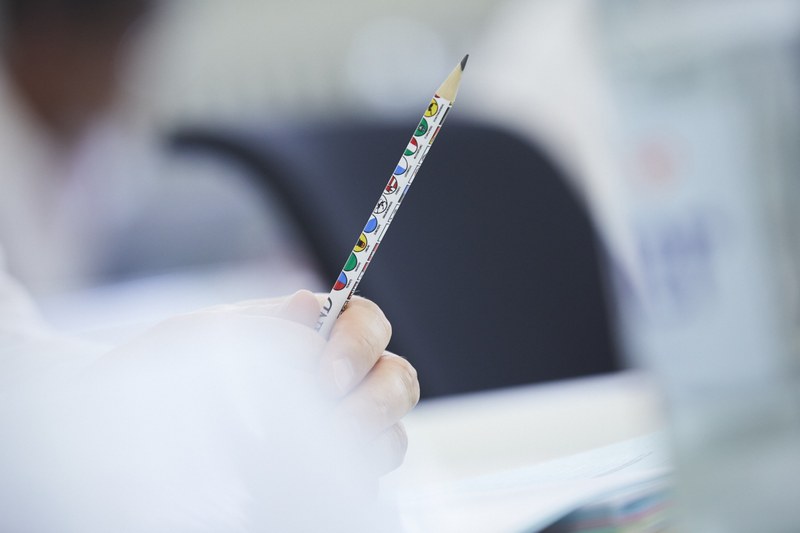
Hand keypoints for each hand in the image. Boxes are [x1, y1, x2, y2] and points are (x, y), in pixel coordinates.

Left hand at [1, 290, 403, 530]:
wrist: (131, 423)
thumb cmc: (171, 366)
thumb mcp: (209, 335)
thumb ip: (267, 324)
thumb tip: (313, 307)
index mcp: (317, 332)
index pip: (370, 323)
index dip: (360, 345)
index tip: (323, 375)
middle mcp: (340, 380)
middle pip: (397, 381)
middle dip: (370, 403)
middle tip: (325, 424)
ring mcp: (341, 428)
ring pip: (391, 437)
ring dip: (360, 447)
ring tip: (302, 460)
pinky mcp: (332, 473)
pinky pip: (368, 482)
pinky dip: (350, 485)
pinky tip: (304, 486)